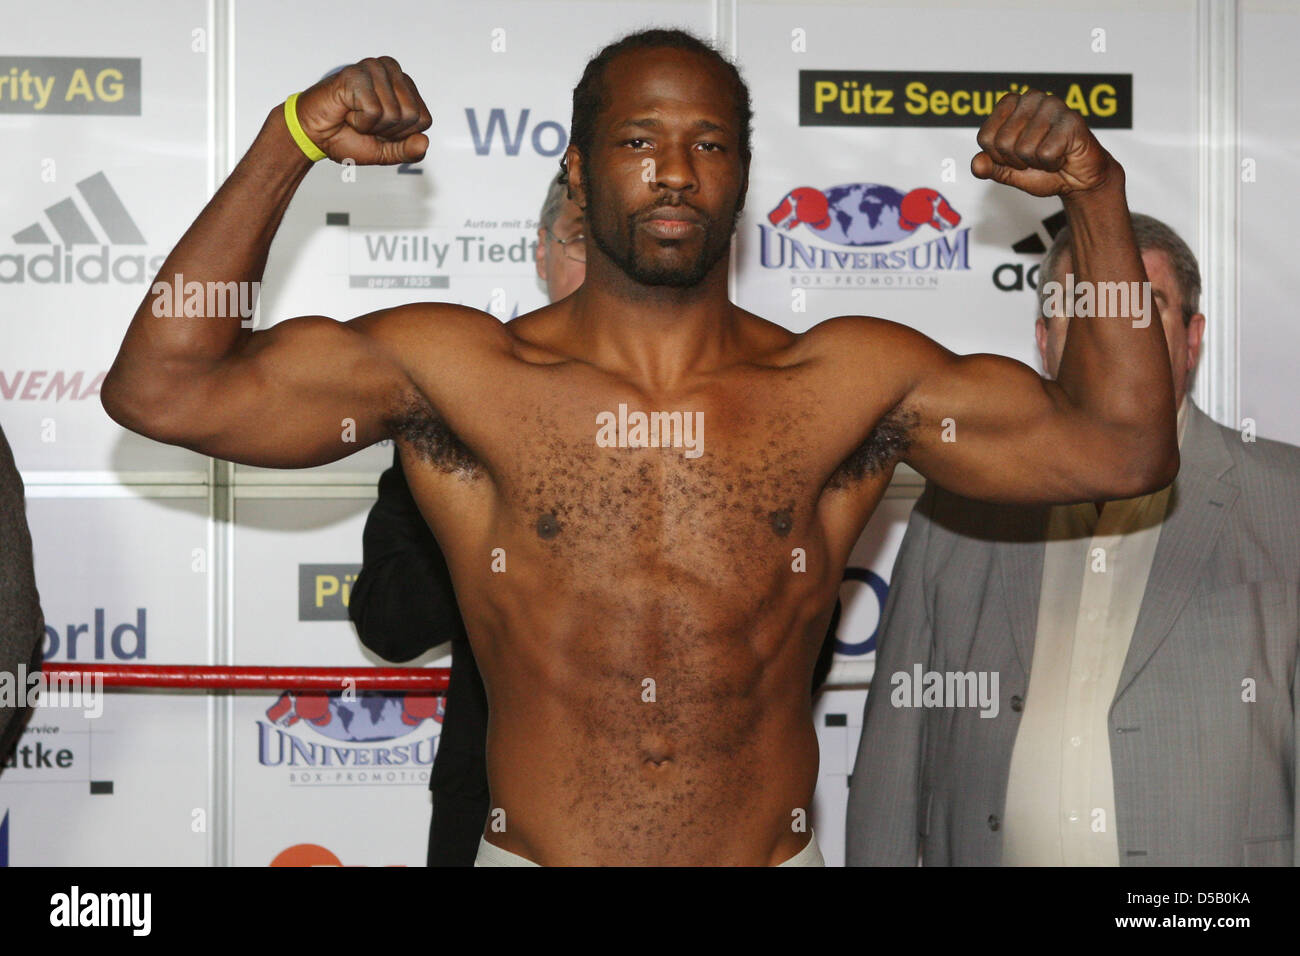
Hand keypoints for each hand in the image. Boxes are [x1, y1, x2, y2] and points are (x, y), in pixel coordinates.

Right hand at [294, 56, 431, 164]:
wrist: (313, 134)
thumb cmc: (347, 137)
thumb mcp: (385, 152)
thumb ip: (408, 151)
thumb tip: (424, 142)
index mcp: (404, 84)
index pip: (424, 120)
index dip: (402, 135)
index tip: (380, 130)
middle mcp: (391, 70)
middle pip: (412, 116)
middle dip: (388, 131)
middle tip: (366, 122)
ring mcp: (374, 69)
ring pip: (394, 113)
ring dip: (371, 126)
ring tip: (355, 115)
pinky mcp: (357, 75)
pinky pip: (373, 111)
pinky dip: (359, 122)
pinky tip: (347, 111)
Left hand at [971, 90, 1116, 197]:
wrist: (1078, 179)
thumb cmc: (1044, 170)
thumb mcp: (1009, 172)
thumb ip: (990, 167)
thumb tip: (976, 164)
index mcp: (1011, 104)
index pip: (984, 137)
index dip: (998, 157)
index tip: (1016, 157)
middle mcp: (1030, 98)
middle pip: (1003, 143)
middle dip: (1017, 161)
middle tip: (1035, 158)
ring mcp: (1052, 105)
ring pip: (1024, 149)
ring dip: (1036, 162)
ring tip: (1050, 155)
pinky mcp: (1071, 120)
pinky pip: (1045, 153)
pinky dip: (1052, 163)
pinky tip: (1062, 155)